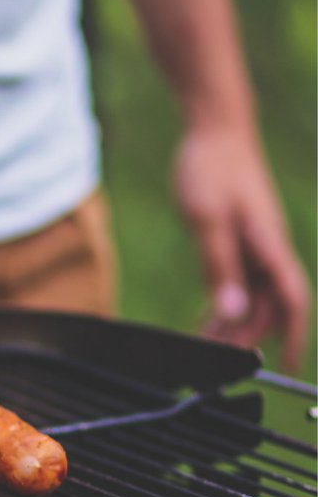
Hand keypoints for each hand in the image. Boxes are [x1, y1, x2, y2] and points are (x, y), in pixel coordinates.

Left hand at [173, 122, 310, 370]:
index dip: (291, 335)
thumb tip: (232, 311)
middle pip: (267, 307)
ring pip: (251, 298)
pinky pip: (237, 282)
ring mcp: (255, 246)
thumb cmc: (212, 168)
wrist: (214, 131)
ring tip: (205, 347)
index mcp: (269, 246)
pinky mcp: (239, 241)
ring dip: (233, 325)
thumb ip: (219, 267)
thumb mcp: (207, 220)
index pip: (291, 300)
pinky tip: (206, 321)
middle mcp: (268, 250)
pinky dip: (224, 304)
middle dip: (247, 338)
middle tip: (215, 363)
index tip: (284, 365)